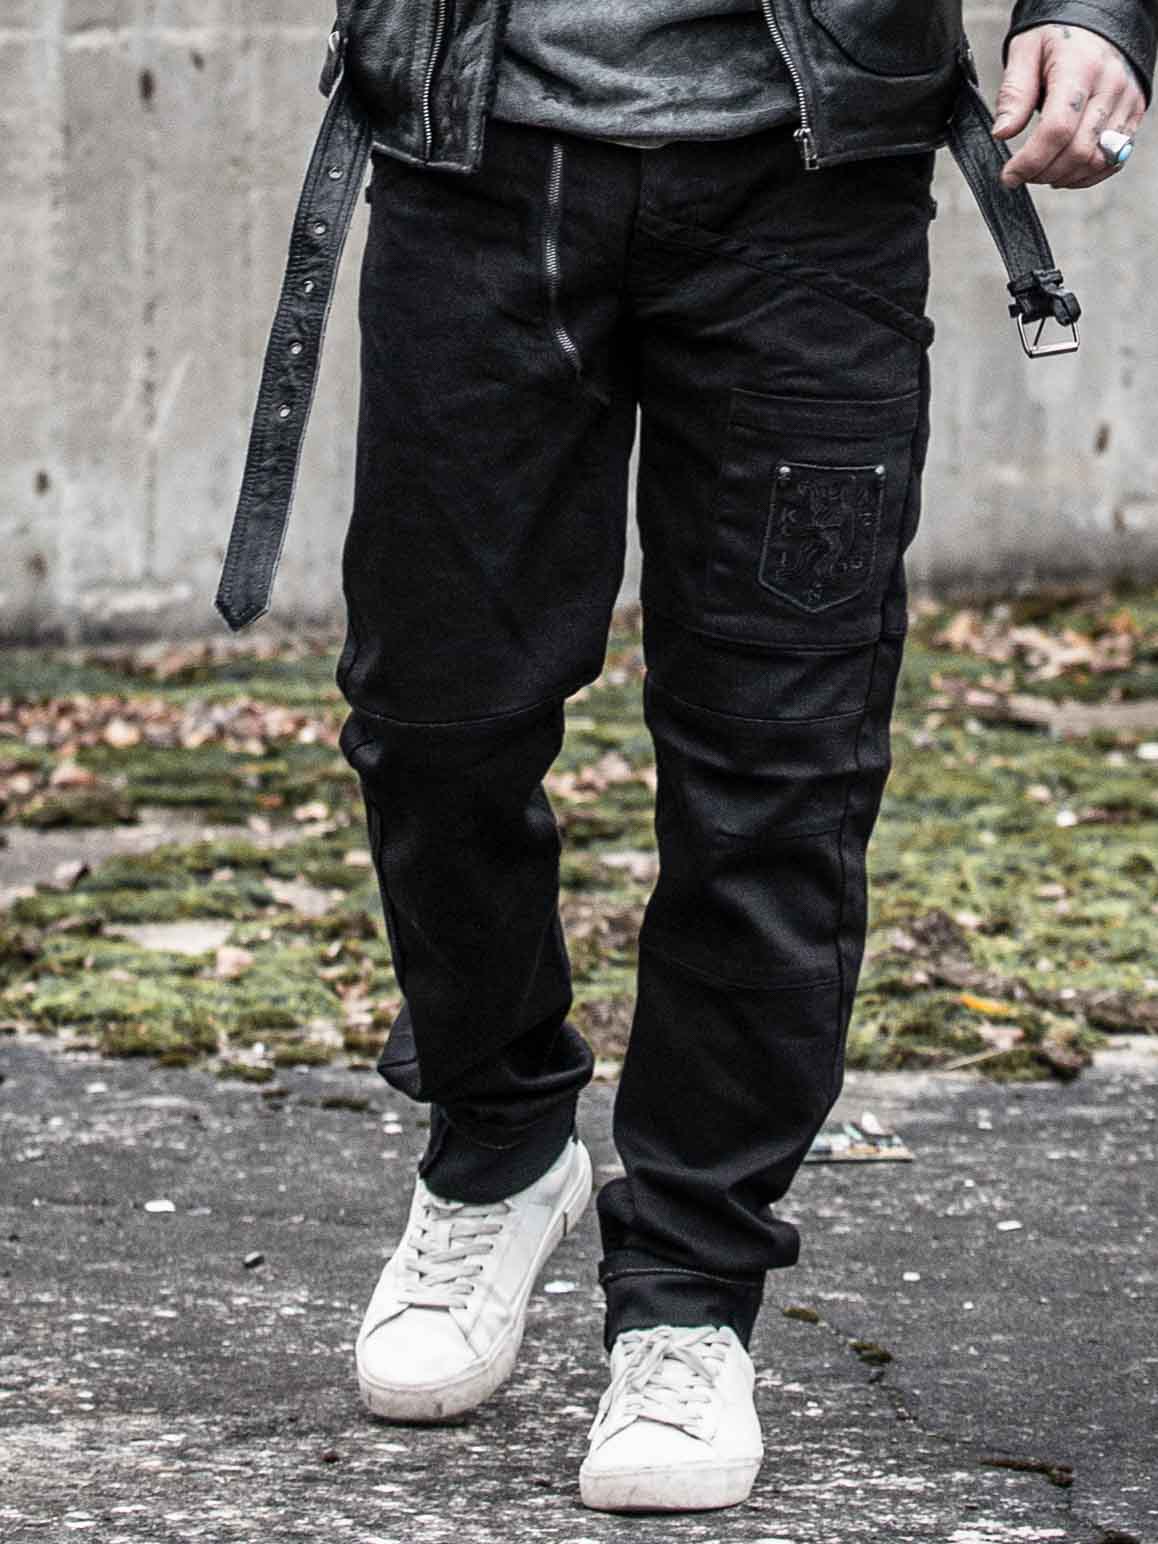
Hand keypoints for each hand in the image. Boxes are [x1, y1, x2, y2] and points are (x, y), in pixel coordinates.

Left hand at [991, 23, 1144, 188]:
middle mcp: (1110, 85)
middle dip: (1044, 172)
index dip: (1030, 161)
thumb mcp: (1026, 52)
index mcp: (1080, 67)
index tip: (1009, 175)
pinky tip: (1064, 171)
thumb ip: (1014, 93)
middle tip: (1022, 174)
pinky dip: (1086, 175)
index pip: (1057, 129)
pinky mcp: (1134, 113)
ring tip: (1041, 172)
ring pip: (1097, 160)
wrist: (1095, 26)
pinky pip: (1113, 160)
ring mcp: (1126, 101)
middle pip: (1079, 151)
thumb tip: (1002, 133)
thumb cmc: (1057, 39)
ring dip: (1065, 177)